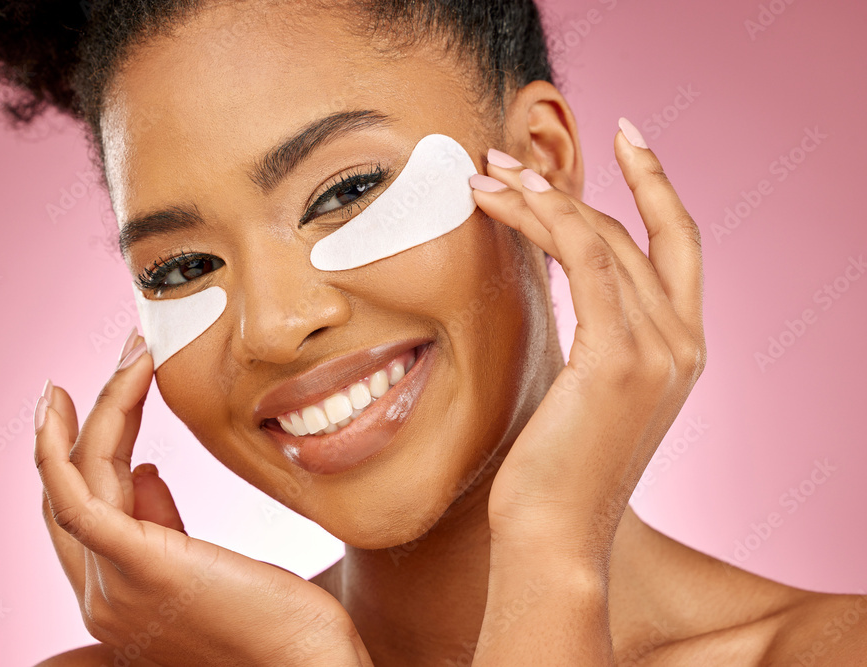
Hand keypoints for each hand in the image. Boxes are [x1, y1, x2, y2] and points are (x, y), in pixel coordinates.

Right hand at [34, 333, 371, 665]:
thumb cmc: (279, 622)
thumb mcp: (211, 567)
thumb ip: (165, 527)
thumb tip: (144, 475)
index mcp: (120, 595)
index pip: (84, 508)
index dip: (86, 448)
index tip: (114, 392)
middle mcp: (102, 596)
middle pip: (70, 490)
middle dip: (89, 417)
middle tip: (128, 355)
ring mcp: (114, 587)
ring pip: (78, 479)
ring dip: (100, 409)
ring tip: (133, 355)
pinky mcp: (138, 569)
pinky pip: (77, 497)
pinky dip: (66, 443)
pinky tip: (76, 399)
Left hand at [468, 119, 705, 662]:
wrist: (552, 537)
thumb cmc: (552, 471)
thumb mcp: (584, 392)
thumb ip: (594, 335)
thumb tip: (557, 280)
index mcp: (682, 351)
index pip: (678, 246)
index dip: (657, 185)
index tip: (628, 138)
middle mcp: (685, 345)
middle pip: (635, 232)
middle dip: (571, 186)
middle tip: (507, 159)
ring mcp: (662, 350)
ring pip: (604, 236)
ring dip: (542, 196)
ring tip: (487, 174)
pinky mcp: (620, 358)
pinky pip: (588, 260)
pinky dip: (545, 219)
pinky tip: (501, 199)